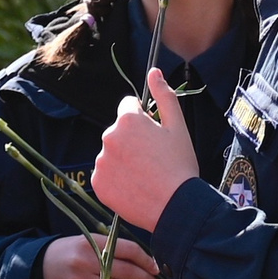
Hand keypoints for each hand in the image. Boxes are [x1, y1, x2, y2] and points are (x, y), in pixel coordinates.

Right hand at [41, 234, 159, 278]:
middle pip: (126, 271)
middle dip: (145, 278)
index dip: (145, 259)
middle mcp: (86, 261)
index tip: (155, 266)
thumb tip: (142, 259)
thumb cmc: (70, 251)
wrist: (41, 268)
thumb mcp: (88, 240)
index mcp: (91, 242)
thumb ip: (111, 246)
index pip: (127, 250)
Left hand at [92, 70, 200, 232]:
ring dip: (123, 159)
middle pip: (118, 131)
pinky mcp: (98, 183)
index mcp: (128, 120)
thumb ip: (163, 95)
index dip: (143, 119)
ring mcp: (101, 161)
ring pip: (111, 153)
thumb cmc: (180, 166)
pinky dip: (116, 179)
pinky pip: (105, 174)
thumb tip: (153, 71)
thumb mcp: (178, 126)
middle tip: (153, 159)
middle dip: (132, 140)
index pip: (128, 107)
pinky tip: (134, 186)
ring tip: (145, 175)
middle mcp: (109, 137)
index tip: (154, 136)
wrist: (176, 206)